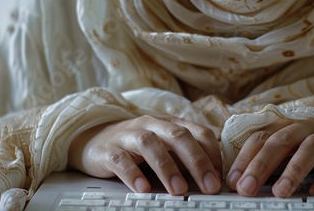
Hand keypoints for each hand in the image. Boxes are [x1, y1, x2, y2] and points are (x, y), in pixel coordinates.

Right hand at [68, 115, 221, 194]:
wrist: (93, 140)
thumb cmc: (136, 147)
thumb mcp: (164, 147)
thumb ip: (184, 158)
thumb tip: (210, 178)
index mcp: (170, 124)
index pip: (199, 132)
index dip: (212, 153)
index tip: (220, 176)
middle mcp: (151, 125)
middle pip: (178, 136)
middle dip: (197, 161)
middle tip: (209, 185)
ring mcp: (129, 135)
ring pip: (150, 144)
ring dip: (167, 167)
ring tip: (178, 190)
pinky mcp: (108, 150)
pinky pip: (121, 160)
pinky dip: (133, 174)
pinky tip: (143, 188)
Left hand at [225, 118, 313, 196]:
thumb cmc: (310, 147)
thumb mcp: (286, 148)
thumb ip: (265, 160)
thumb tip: (239, 182)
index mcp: (284, 126)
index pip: (259, 138)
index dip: (244, 159)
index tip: (232, 181)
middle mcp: (304, 128)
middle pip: (280, 141)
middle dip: (261, 165)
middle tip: (247, 188)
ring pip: (310, 148)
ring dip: (293, 170)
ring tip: (280, 192)